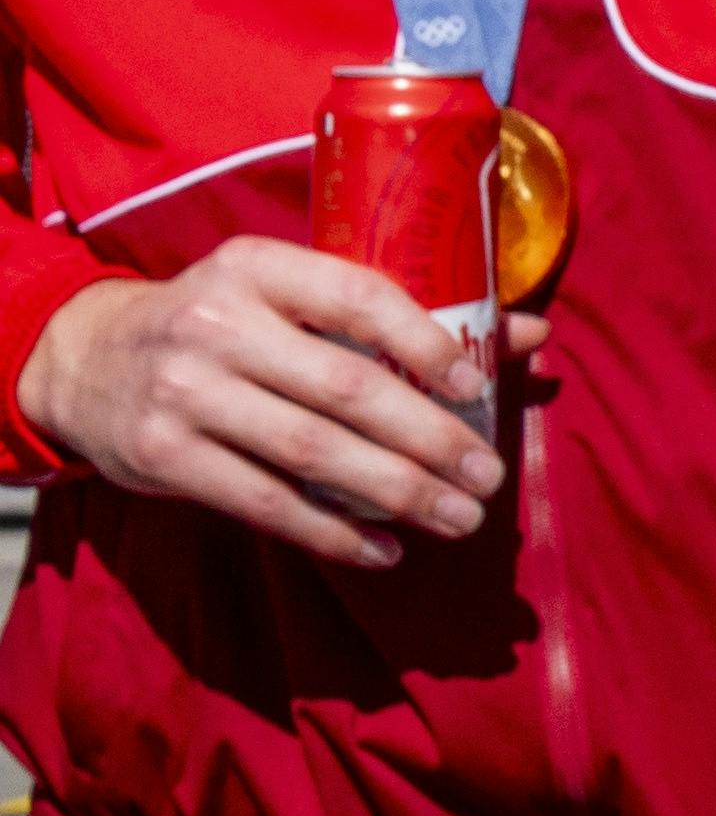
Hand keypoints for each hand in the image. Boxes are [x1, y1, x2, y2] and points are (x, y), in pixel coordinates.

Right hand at [18, 243, 533, 566]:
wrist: (84, 358)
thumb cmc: (221, 323)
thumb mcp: (287, 296)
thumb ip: (397, 314)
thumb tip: (531, 332)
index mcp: (258, 266)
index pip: (359, 297)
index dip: (426, 343)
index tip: (478, 390)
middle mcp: (217, 324)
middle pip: (346, 388)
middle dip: (430, 439)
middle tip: (488, 478)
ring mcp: (184, 392)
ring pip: (311, 452)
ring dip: (396, 492)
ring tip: (458, 519)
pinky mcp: (160, 454)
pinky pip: (263, 503)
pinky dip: (331, 532)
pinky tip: (385, 548)